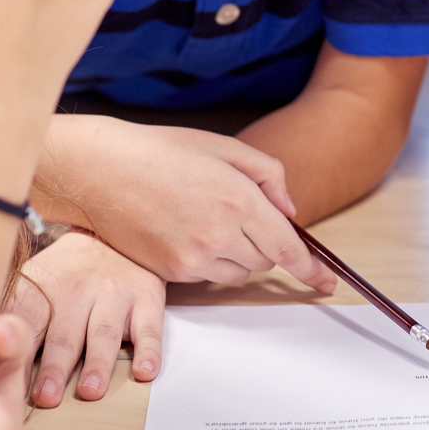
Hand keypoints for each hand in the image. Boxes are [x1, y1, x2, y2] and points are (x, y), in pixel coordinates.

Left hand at [9, 229, 164, 404]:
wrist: (113, 231)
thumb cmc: (66, 272)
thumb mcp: (34, 283)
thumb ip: (12, 316)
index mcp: (43, 289)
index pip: (26, 324)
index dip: (16, 352)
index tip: (6, 380)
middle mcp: (78, 290)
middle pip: (64, 334)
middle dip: (55, 367)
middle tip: (46, 396)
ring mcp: (114, 294)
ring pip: (103, 332)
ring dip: (97, 363)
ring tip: (89, 391)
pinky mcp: (146, 298)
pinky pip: (149, 327)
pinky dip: (149, 351)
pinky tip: (144, 371)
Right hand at [41, 116, 338, 291]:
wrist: (101, 170)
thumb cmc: (162, 152)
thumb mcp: (225, 147)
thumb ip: (269, 176)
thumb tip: (289, 212)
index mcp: (238, 199)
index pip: (288, 247)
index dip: (311, 269)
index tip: (327, 282)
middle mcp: (220, 233)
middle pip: (266, 260)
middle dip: (264, 242)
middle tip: (238, 215)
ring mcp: (194, 257)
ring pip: (239, 273)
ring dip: (238, 255)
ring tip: (208, 220)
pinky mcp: (171, 272)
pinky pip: (208, 278)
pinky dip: (209, 262)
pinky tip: (187, 232)